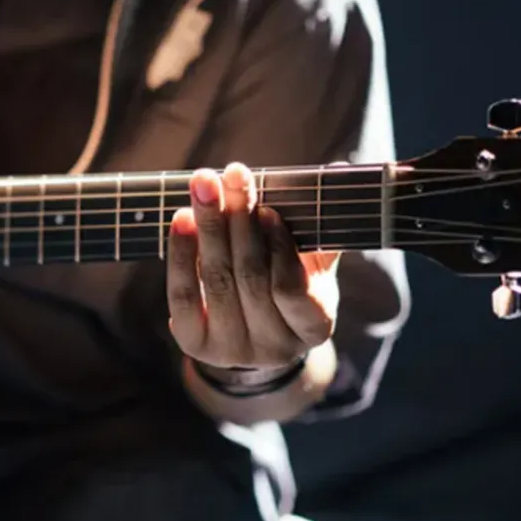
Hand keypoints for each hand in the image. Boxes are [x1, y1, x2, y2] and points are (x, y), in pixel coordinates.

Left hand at [167, 163, 339, 370]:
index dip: (279, 249)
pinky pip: (183, 294)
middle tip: (233, 175)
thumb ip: (320, 225)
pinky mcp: (194, 343)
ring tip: (204, 185)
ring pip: (217, 281)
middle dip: (239, 221)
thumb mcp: (312, 263)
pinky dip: (182, 253)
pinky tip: (183, 218)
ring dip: (209, 227)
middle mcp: (274, 347)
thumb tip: (338, 170)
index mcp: (314, 328)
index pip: (293, 289)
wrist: (251, 332)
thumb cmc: (288, 285)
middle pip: (250, 278)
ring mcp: (232, 350)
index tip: (268, 210)